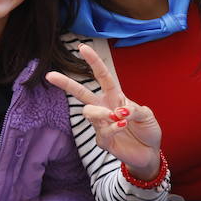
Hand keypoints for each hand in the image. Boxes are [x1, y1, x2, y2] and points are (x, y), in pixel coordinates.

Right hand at [46, 44, 161, 179]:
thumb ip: (134, 110)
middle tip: (50, 75)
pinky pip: (102, 131)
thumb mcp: (147, 114)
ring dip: (101, 113)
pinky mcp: (102, 141)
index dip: (93, 61)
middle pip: (81, 93)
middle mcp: (104, 108)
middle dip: (66, 83)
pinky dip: (112, 127)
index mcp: (115, 97)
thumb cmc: (147, 129)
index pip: (102, 76)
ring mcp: (101, 125)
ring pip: (88, 112)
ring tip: (118, 118)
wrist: (150, 152)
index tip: (82, 47)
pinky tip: (121, 127)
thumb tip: (118, 111)